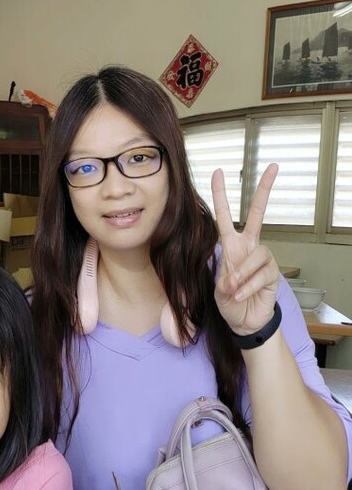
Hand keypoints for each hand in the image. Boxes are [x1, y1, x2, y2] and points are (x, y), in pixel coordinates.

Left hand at [211, 163, 279, 334]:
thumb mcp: (217, 289)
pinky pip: (261, 275)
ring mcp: (262, 258)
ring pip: (256, 256)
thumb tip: (232, 279)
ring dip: (241, 275)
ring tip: (232, 290)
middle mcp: (248, 247)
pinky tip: (241, 295)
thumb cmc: (229, 301)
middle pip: (257, 215)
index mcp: (231, 245)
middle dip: (263, 191)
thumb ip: (224, 279)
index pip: (224, 217)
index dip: (221, 196)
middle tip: (272, 168)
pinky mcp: (272, 272)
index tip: (218, 172)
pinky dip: (248, 287)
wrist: (244, 321)